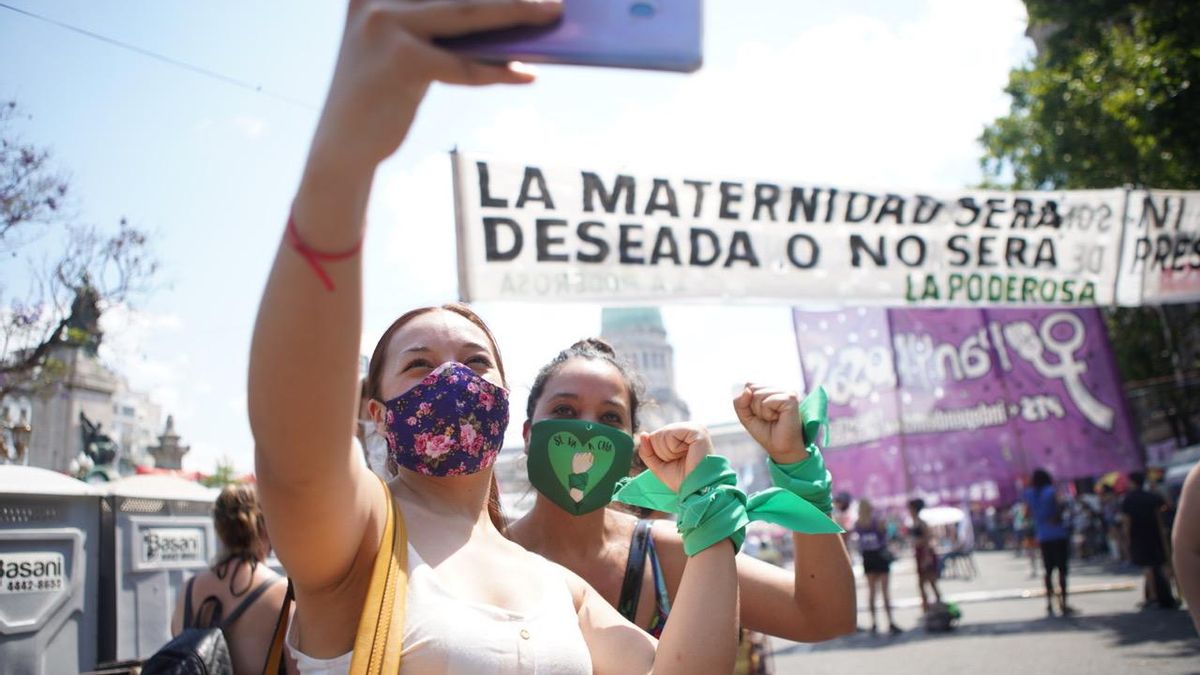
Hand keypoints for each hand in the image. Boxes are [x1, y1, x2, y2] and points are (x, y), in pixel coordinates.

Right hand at [311, 0, 562, 172]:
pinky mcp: (401, 61)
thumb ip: (440, 25)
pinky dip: (499, 71)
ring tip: (550, 14)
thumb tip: (504, 16)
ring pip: (468, 14)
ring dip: (516, 13)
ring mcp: (386, 25)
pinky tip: (525, 75)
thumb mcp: (405, 47)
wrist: (342, 145)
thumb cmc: (382, 93)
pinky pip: (464, 64)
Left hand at [637, 423, 711, 492]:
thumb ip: (647, 451)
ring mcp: (694, 428)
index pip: (655, 437)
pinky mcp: (697, 430)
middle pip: (656, 435)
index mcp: (683, 435)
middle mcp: (689, 428)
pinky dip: (673, 449)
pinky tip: (687, 454)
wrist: (699, 492)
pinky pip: (670, 434)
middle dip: (662, 454)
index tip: (675, 463)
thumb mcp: (659, 466)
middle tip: (680, 462)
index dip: (659, 454)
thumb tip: (642, 434)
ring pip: (661, 434)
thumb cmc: (683, 480)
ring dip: (668, 453)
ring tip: (685, 459)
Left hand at [733, 383, 808, 464]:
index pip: (749, 385)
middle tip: (767, 418)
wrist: (781, 449)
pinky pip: (767, 402)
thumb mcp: (746, 416)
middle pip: (752, 388)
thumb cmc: (766, 432)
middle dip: (754, 407)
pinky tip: (778, 418)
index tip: (760, 414)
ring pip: (758, 394)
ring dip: (761, 411)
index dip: (748, 402)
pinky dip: (768, 413)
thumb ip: (740, 402)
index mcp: (771, 390)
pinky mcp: (791, 398)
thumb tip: (747, 390)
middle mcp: (780, 388)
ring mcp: (787, 392)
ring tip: (773, 419)